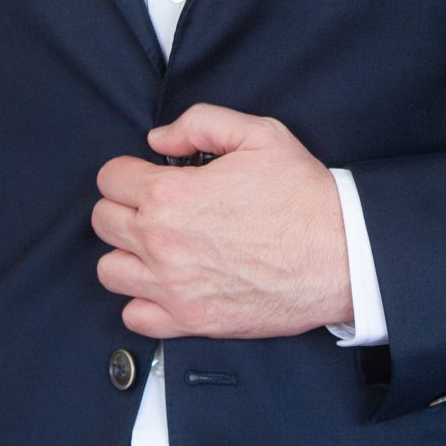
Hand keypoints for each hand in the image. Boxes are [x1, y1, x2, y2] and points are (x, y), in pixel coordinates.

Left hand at [93, 104, 351, 339]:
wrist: (341, 254)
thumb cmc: (304, 197)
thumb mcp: (259, 134)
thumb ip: (200, 124)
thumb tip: (159, 139)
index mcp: (171, 195)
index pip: (110, 179)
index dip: (129, 171)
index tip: (148, 176)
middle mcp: (162, 243)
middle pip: (103, 222)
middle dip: (124, 207)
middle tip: (154, 207)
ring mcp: (173, 287)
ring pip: (110, 270)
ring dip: (128, 255)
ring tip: (157, 246)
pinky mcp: (191, 321)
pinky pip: (135, 317)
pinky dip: (143, 302)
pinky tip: (167, 284)